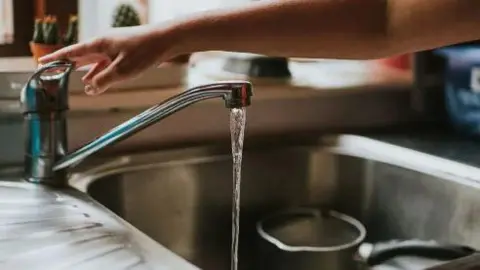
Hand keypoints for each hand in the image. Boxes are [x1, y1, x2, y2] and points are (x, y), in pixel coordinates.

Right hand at [39, 25, 176, 94]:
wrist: (166, 40)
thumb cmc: (145, 51)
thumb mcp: (122, 70)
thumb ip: (104, 80)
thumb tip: (90, 88)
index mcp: (99, 44)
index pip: (72, 52)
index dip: (56, 59)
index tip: (42, 63)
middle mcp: (104, 44)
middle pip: (81, 56)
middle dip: (68, 66)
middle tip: (53, 73)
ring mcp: (115, 48)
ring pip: (95, 62)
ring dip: (87, 73)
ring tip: (78, 84)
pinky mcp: (125, 53)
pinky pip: (107, 64)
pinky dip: (100, 73)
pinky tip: (98, 81)